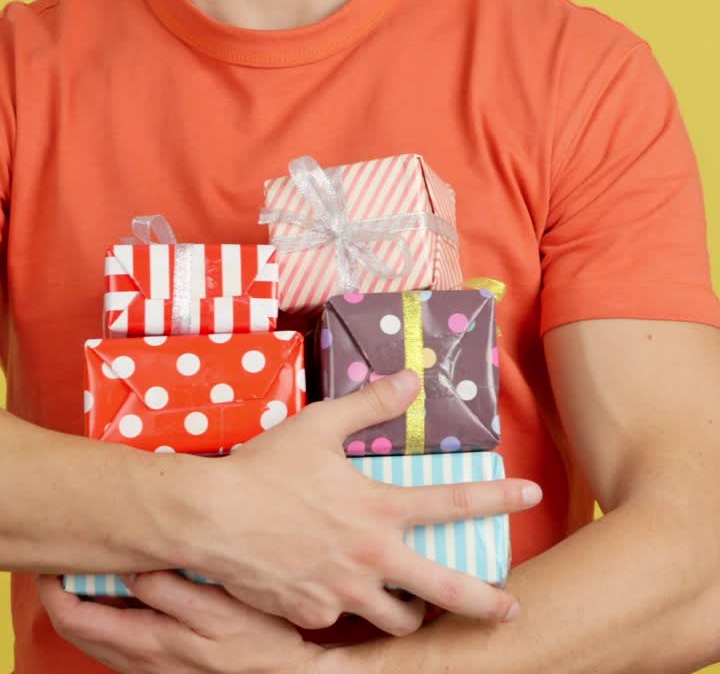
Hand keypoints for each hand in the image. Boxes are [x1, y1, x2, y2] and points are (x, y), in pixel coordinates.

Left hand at [38, 571, 325, 673]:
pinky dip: (109, 614)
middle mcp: (140, 660)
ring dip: (86, 601)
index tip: (58, 553)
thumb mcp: (218, 609)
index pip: (77, 617)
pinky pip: (117, 642)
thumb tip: (130, 566)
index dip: (57, 585)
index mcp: (149, 643)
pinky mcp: (162, 665)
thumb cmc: (259, 642)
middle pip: (78, 627)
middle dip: (63, 590)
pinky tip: (127, 590)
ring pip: (95, 636)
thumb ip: (170, 589)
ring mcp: (149, 666)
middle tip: (66, 554)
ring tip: (95, 564)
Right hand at [195, 369, 540, 633]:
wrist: (211, 519)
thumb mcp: (320, 424)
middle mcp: (371, 557)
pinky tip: (337, 594)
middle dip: (485, 603)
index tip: (531, 495)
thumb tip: (410, 379)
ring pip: (395, 620)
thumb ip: (370, 402)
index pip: (454, 502)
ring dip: (412, 612)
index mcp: (379, 507)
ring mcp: (343, 593)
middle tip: (511, 610)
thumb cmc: (266, 467)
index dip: (499, 498)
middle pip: (446, 591)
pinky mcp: (312, 616)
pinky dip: (346, 609)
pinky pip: (340, 619)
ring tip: (417, 605)